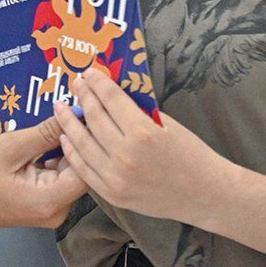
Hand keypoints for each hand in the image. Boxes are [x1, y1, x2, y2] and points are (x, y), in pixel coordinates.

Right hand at [0, 119, 87, 229]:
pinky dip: (54, 161)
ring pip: (69, 175)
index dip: (88, 141)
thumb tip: (75, 114)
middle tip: (74, 112)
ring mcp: (51, 211)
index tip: (86, 114)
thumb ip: (47, 133)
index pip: (87, 169)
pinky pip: (58, 180)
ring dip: (65, 150)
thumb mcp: (13, 147)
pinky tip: (49, 142)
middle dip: (77, 142)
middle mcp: (57, 211)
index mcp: (51, 201)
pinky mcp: (44, 207)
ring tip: (61, 123)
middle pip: (81, 173)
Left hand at [55, 69, 235, 226]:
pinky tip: (65, 138)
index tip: (89, 73)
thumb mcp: (167, 123)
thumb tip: (111, 93)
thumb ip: (137, 110)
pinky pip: (83, 169)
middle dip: (83, 97)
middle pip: (94, 118)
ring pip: (82, 144)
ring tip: (61, 108)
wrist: (205, 194)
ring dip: (68, 123)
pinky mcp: (112, 194)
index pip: (111, 99)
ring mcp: (116, 178)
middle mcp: (125, 155)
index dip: (98, 83)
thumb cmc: (191, 154)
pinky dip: (72, 152)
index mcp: (142, 132)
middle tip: (76, 84)